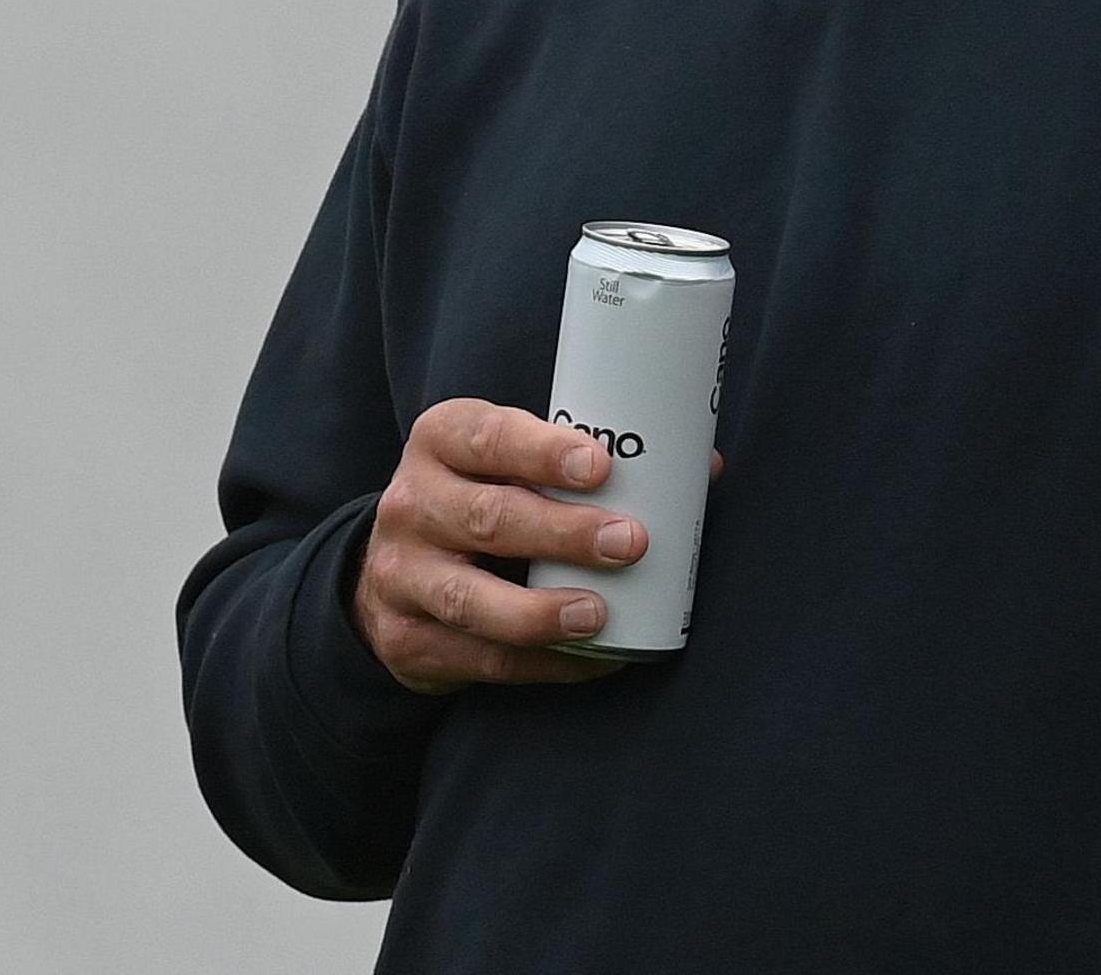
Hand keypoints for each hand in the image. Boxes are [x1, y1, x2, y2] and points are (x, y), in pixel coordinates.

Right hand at [358, 399, 663, 693]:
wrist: (396, 571)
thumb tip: (703, 467)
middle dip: (563, 533)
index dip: (542, 451)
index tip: (602, 466)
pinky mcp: (408, 640)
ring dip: (541, 610)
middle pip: (487, 518)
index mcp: (440, 443)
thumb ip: (584, 462)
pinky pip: (482, 659)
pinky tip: (595, 657)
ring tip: (601, 614)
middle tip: (630, 542)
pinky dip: (544, 663)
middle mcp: (411, 505)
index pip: (486, 438)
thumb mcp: (505, 464)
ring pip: (471, 598)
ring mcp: (403, 576)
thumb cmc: (479, 501)